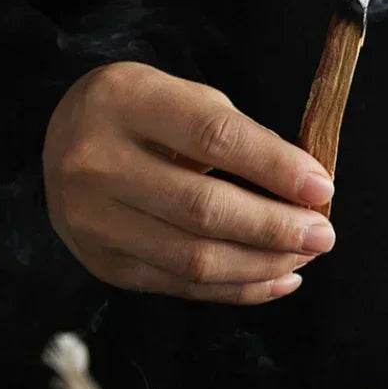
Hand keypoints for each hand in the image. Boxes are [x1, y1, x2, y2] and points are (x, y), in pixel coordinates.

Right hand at [43, 61, 335, 302]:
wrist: (65, 138)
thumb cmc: (145, 114)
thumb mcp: (188, 99)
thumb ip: (243, 138)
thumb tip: (306, 190)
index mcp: (126, 102)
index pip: (215, 138)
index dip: (276, 168)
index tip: (322, 188)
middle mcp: (97, 163)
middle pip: (203, 209)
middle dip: (275, 228)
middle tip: (323, 235)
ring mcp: (92, 220)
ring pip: (193, 258)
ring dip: (262, 265)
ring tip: (304, 257)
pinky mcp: (102, 263)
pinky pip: (180, 286)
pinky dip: (237, 289)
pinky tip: (277, 279)